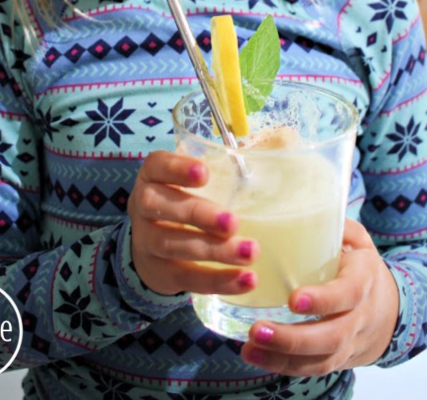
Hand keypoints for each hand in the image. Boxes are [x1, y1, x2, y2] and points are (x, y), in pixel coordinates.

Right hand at [128, 150, 259, 296]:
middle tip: (233, 222)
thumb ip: (226, 167)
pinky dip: (219, 281)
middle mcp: (142, 206)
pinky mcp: (160, 273)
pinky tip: (246, 280)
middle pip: (160, 207)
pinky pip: (187, 279)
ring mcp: (146, 242)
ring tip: (250, 252)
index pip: (156, 166)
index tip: (204, 173)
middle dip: (199, 214)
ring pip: (173, 245)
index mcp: (152, 176)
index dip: (177, 168)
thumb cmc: (188, 199)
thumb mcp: (195, 180)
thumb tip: (285, 144)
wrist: (153, 248)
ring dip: (215, 250)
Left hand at [241, 218, 398, 375]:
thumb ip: (334, 223)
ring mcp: (349, 342)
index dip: (323, 300)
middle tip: (257, 330)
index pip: (347, 294)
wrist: (390, 309)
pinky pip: (313, 370)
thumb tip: (301, 202)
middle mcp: (359, 316)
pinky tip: (254, 356)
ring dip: (282, 358)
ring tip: (249, 348)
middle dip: (293, 338)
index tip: (293, 300)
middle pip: (331, 336)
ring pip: (320, 359)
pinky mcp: (336, 359)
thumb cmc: (361, 265)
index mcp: (364, 280)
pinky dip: (283, 367)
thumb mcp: (357, 239)